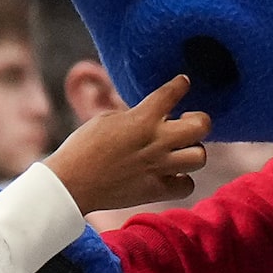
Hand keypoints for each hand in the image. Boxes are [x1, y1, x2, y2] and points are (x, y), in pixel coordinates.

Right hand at [42, 75, 207, 214]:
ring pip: (200, 156)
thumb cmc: (82, 147)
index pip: (172, 92)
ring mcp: (159, 167)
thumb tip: (150, 115)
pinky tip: (172, 174)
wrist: (70, 184)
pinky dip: (182, 179)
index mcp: (141, 118)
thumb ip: (134, 116)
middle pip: (202, 125)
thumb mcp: (107, 120)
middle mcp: (156, 141)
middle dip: (199, 121)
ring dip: (193, 151)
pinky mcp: (156, 190)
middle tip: (185, 122)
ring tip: (181, 150)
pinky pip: (187, 185)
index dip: (180, 84)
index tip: (183, 83)